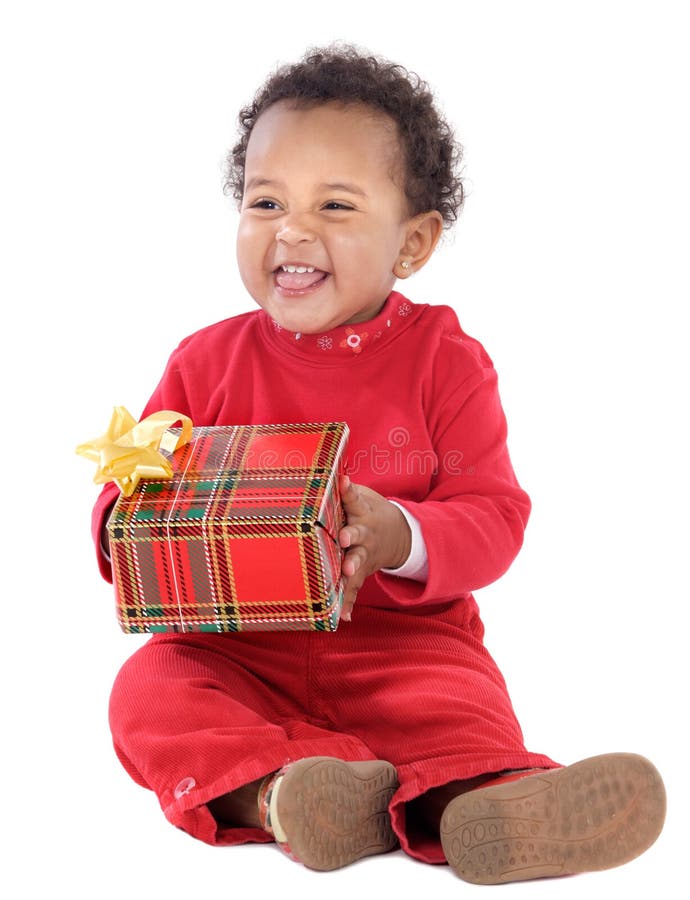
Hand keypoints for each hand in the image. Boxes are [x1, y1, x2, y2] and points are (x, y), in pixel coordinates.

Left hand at [337, 474, 411, 621]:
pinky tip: (342, 617)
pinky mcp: (363, 572)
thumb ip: (344, 490)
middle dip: (351, 536)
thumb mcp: (363, 497)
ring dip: (352, 567)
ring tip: (348, 572)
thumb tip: (322, 472)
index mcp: (362, 512)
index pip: (354, 497)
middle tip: (344, 537)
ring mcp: (365, 554)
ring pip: (358, 561)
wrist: (399, 535)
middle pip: (358, 533)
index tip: (343, 481)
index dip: (348, 490)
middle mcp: (364, 533)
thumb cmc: (369, 511)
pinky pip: (355, 589)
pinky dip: (348, 602)